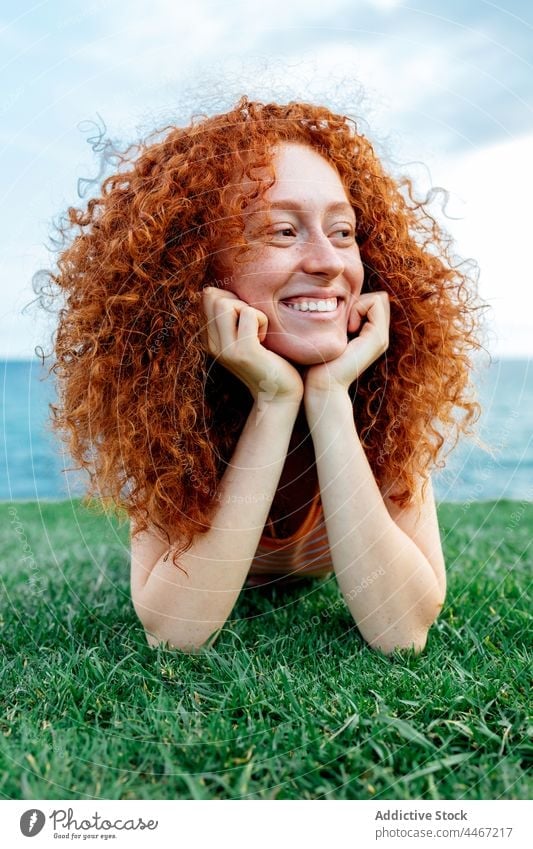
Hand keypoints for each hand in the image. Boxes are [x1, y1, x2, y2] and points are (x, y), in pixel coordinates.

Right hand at [200, 286, 303, 404]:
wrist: (278, 395)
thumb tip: (223, 288)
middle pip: (213, 296)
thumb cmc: (268, 362)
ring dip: (249, 309)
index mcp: (211, 339)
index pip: (207, 297)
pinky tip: (265, 340)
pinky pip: (250, 314)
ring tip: (257, 331)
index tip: (245, 318)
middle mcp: (213, 344)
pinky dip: (263, 320)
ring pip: (226, 303)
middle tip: (252, 323)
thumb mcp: (245, 337)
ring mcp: (226, 349)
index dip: (230, 297)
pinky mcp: (244, 352)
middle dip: (238, 300)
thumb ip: (234, 316)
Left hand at [304, 292, 389, 396]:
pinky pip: (376, 303)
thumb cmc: (318, 362)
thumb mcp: (329, 336)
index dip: (358, 303)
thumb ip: (338, 320)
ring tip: (346, 327)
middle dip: (361, 302)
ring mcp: (381, 338)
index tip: (342, 323)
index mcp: (371, 335)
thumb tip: (332, 300)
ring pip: (379, 298)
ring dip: (359, 305)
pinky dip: (359, 308)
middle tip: (345, 323)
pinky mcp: (378, 338)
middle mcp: (380, 336)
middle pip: (380, 297)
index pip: (374, 300)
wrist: (323, 385)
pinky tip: (348, 329)